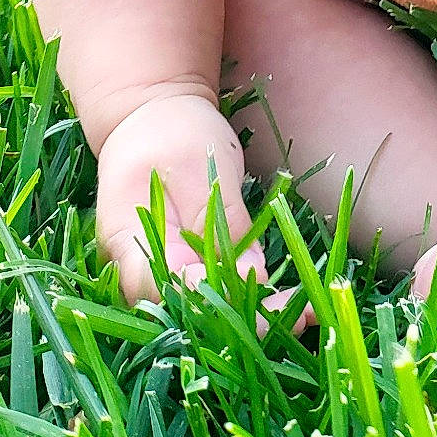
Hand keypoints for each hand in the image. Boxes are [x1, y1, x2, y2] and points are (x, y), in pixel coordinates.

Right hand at [95, 92, 309, 326]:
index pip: (168, 292)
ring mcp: (160, 272)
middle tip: (302, 315)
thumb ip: (222, 221)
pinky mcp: (184, 267)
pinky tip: (292, 300)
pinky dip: (250, 297)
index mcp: (128, 243)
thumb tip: (252, 276)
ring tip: (308, 314)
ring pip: (203, 310)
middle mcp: (137, 271)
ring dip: (254, 316)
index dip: (216, 304)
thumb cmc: (172, 132)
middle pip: (187, 314)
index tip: (265, 304)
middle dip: (246, 321)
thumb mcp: (200, 166)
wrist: (150, 115)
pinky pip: (213, 292)